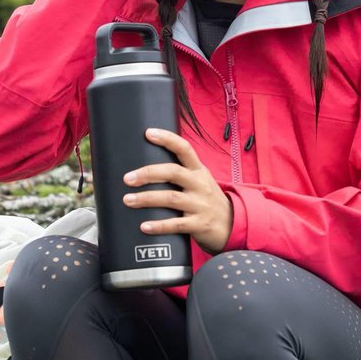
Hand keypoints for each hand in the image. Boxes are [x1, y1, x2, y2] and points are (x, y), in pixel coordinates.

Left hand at [123, 128, 232, 254]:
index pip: (184, 149)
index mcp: (198, 170)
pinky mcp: (199, 224)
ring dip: (147, 199)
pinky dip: (159, 226)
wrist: (233, 224)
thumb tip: (147, 166)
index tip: (148, 133)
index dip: (167, 139)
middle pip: (173, 172)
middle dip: (148, 173)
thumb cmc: (208, 199)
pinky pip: (176, 224)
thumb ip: (180, 172)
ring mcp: (200, 204)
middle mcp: (199, 184)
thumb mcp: (200, 180)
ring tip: (128, 200)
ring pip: (171, 198)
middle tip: (127, 178)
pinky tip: (144, 226)